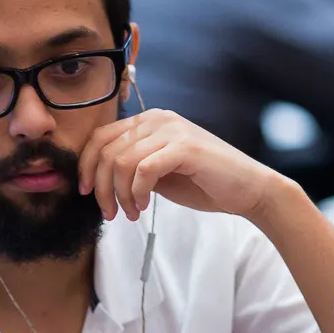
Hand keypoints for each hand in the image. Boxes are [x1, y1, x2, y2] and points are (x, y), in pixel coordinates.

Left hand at [78, 110, 284, 222]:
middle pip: (106, 149)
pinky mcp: (184, 147)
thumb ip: (133, 168)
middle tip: (109, 212)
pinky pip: (143, 169)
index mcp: (150, 121)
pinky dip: (137, 192)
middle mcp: (158, 119)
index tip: (86, 192)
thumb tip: (97, 179)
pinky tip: (145, 206)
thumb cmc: (205, 183)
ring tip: (131, 213)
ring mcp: (172, 130)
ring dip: (119, 194)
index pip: (101, 137)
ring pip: (121, 161)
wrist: (248, 189)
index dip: (85, 166)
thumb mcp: (160, 173)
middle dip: (100, 186)